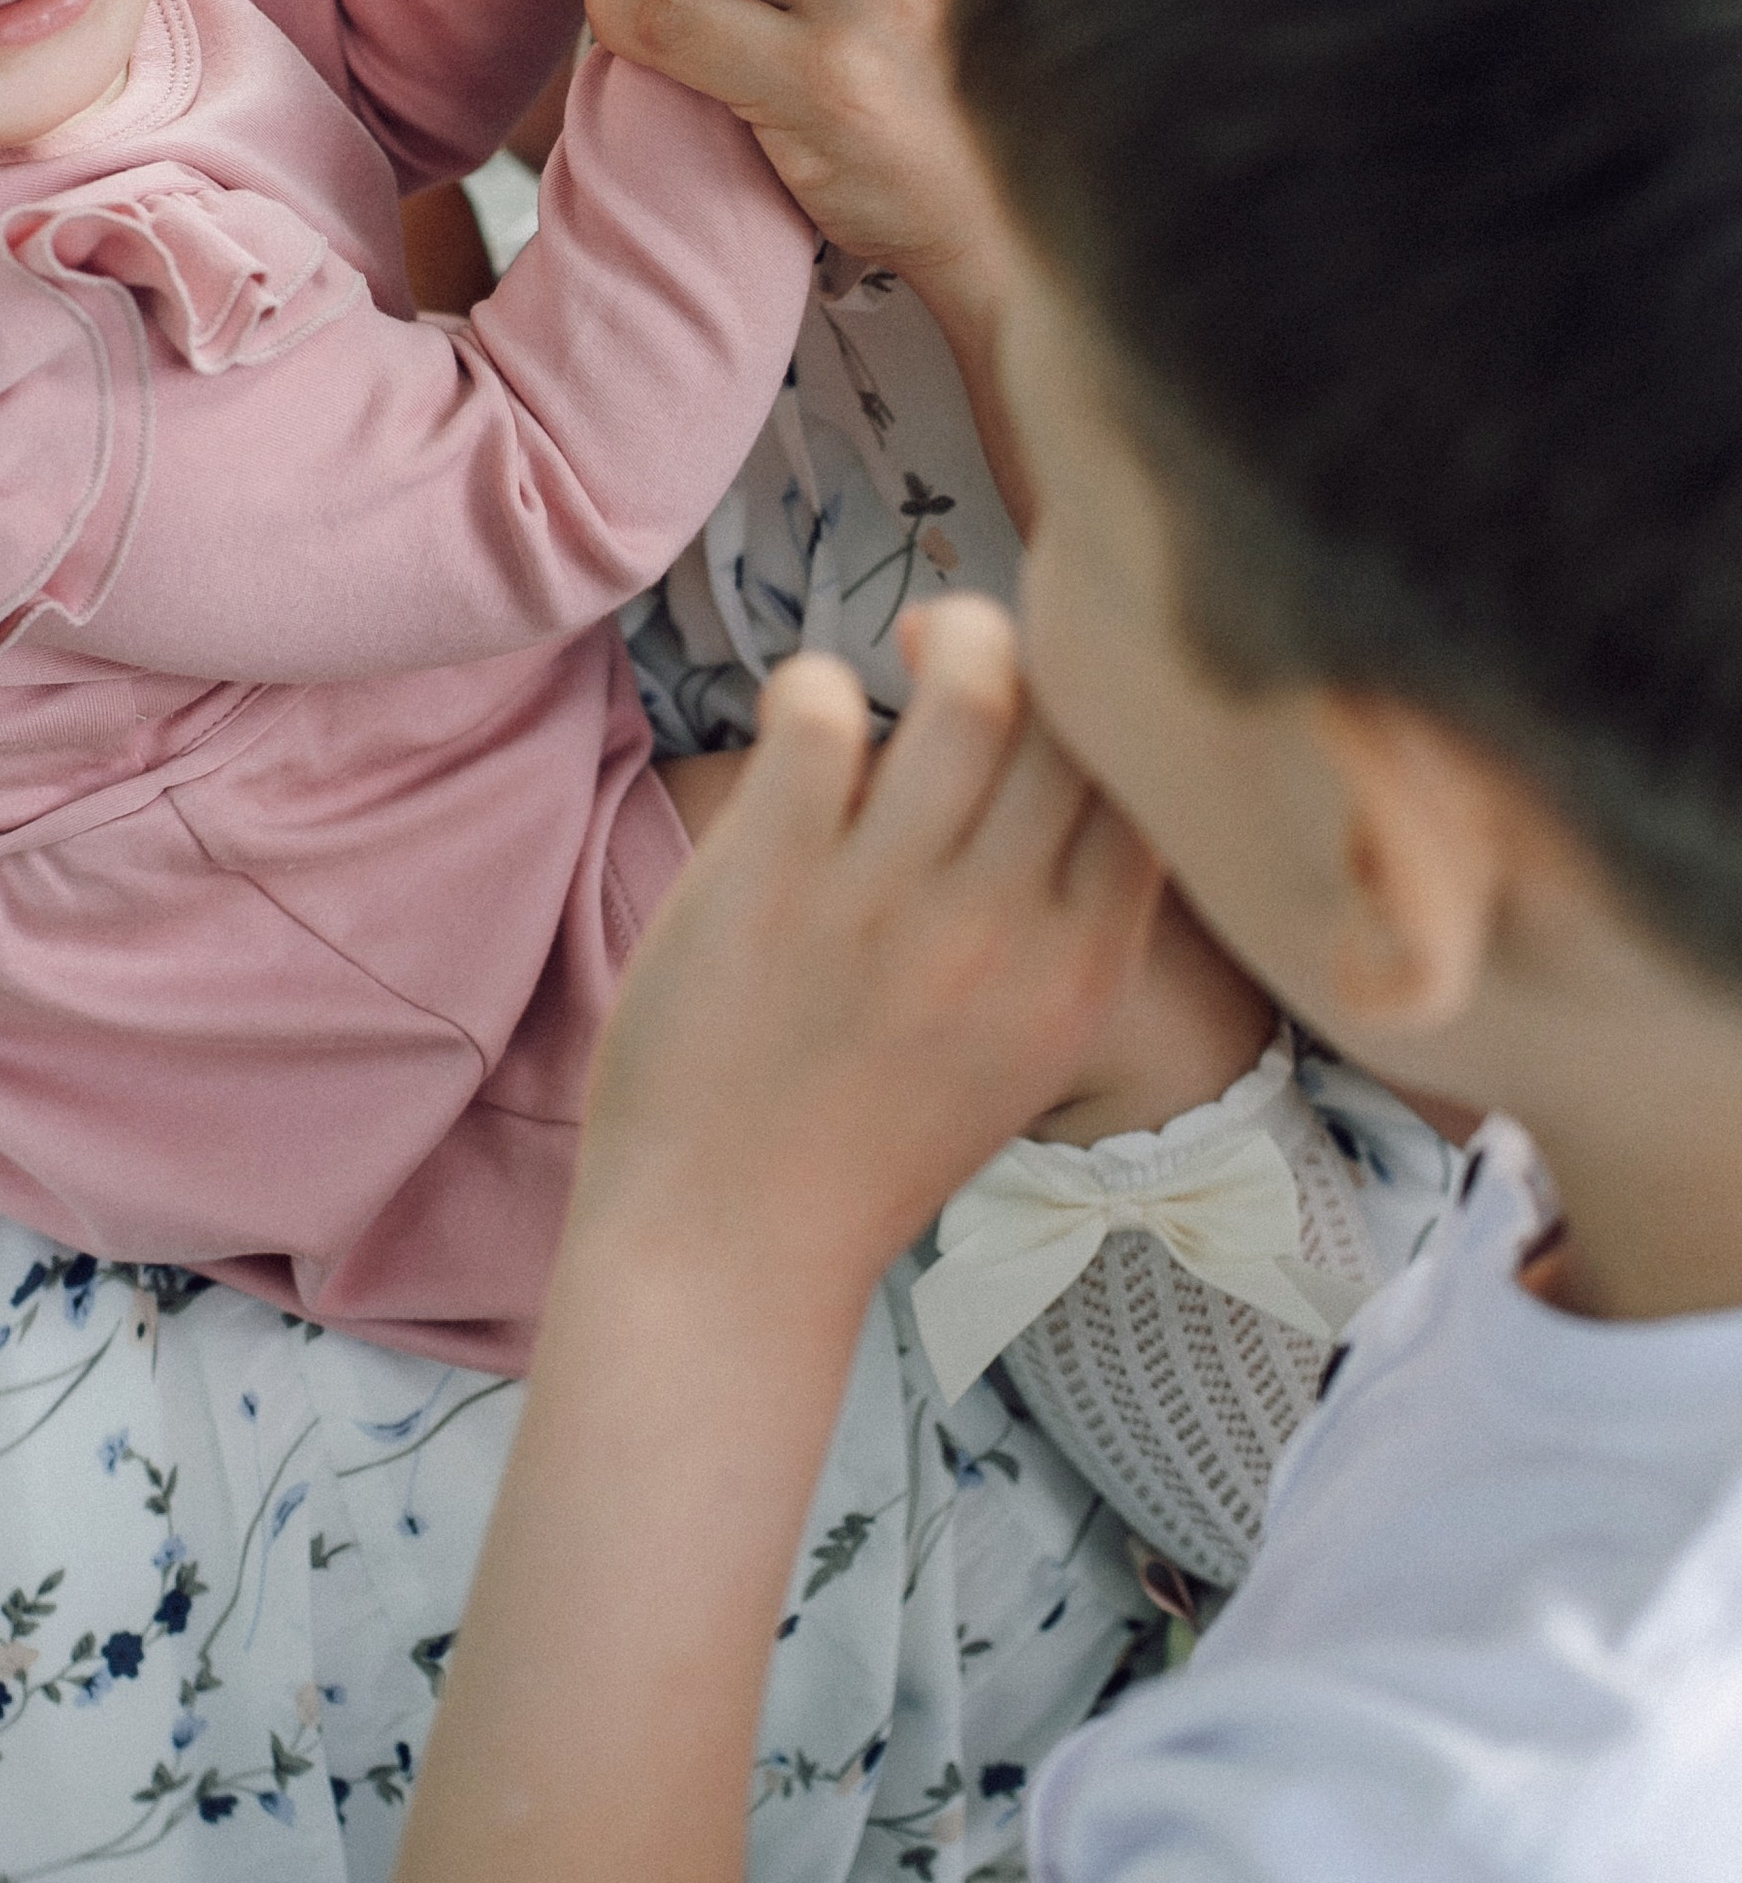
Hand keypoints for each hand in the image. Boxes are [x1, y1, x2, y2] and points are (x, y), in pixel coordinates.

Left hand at [575, 616, 1161, 1308]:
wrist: (729, 1248)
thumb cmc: (869, 1136)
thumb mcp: (1027, 1045)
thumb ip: (1068, 919)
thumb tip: (1074, 748)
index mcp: (1083, 971)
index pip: (1152, 781)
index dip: (1113, 703)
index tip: (1058, 686)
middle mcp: (1004, 931)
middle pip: (1074, 715)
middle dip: (1030, 643)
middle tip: (963, 653)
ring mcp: (887, 903)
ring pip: (969, 687)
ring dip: (941, 634)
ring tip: (901, 654)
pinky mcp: (771, 879)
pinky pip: (819, 709)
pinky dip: (813, 684)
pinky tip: (803, 725)